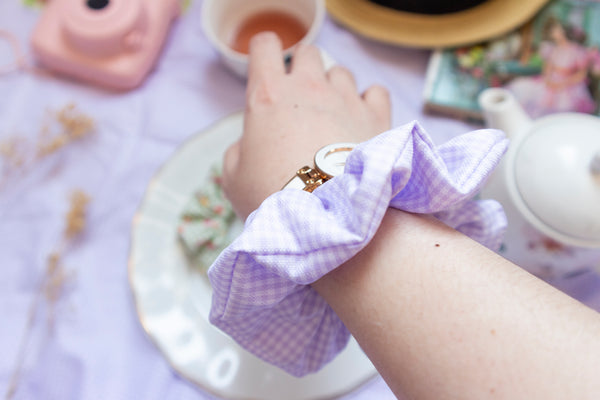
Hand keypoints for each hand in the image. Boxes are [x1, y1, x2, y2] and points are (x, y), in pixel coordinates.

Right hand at [222, 32, 390, 219]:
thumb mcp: (234, 177)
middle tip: (300, 101)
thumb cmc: (273, 197)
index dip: (264, 52)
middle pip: (308, 53)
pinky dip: (369, 101)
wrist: (325, 216)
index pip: (265, 46)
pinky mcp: (376, 117)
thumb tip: (251, 144)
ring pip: (341, 72)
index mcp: (268, 95)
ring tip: (332, 118)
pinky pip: (376, 91)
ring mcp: (345, 99)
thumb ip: (239, 149)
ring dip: (334, 88)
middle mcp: (309, 88)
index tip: (267, 69)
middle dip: (303, 70)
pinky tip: (362, 119)